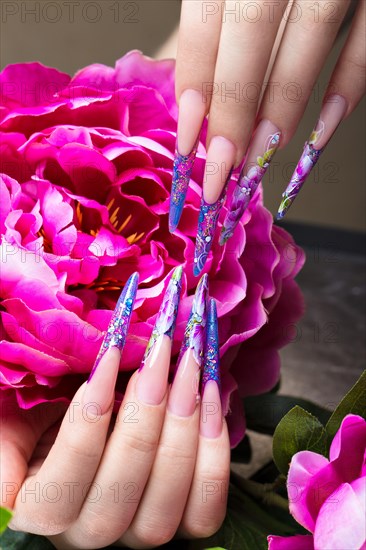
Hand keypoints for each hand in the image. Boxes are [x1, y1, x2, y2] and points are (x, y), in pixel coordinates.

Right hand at [1, 270, 229, 548]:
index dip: (86, 425)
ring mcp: (140, 533)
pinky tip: (208, 397)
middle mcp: (91, 533)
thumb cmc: (49, 416)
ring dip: (183, 427)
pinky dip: (213, 453)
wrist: (94, 422)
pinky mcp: (184, 524)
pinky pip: (205, 509)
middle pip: (120, 494)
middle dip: (145, 416)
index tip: (106, 361)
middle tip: (158, 355)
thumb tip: (10, 465)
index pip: (61, 489)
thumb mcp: (16, 420)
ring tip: (188, 367)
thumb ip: (8, 441)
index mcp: (42, 512)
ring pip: (167, 502)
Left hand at [169, 0, 364, 273]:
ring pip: (310, 39)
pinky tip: (317, 134)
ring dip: (281, 110)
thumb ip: (211, 14)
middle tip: (219, 172)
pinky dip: (346, 90)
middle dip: (233, 111)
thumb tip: (169, 71)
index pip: (209, 15)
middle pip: (253, 33)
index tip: (187, 138)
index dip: (196, 80)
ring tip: (256, 165)